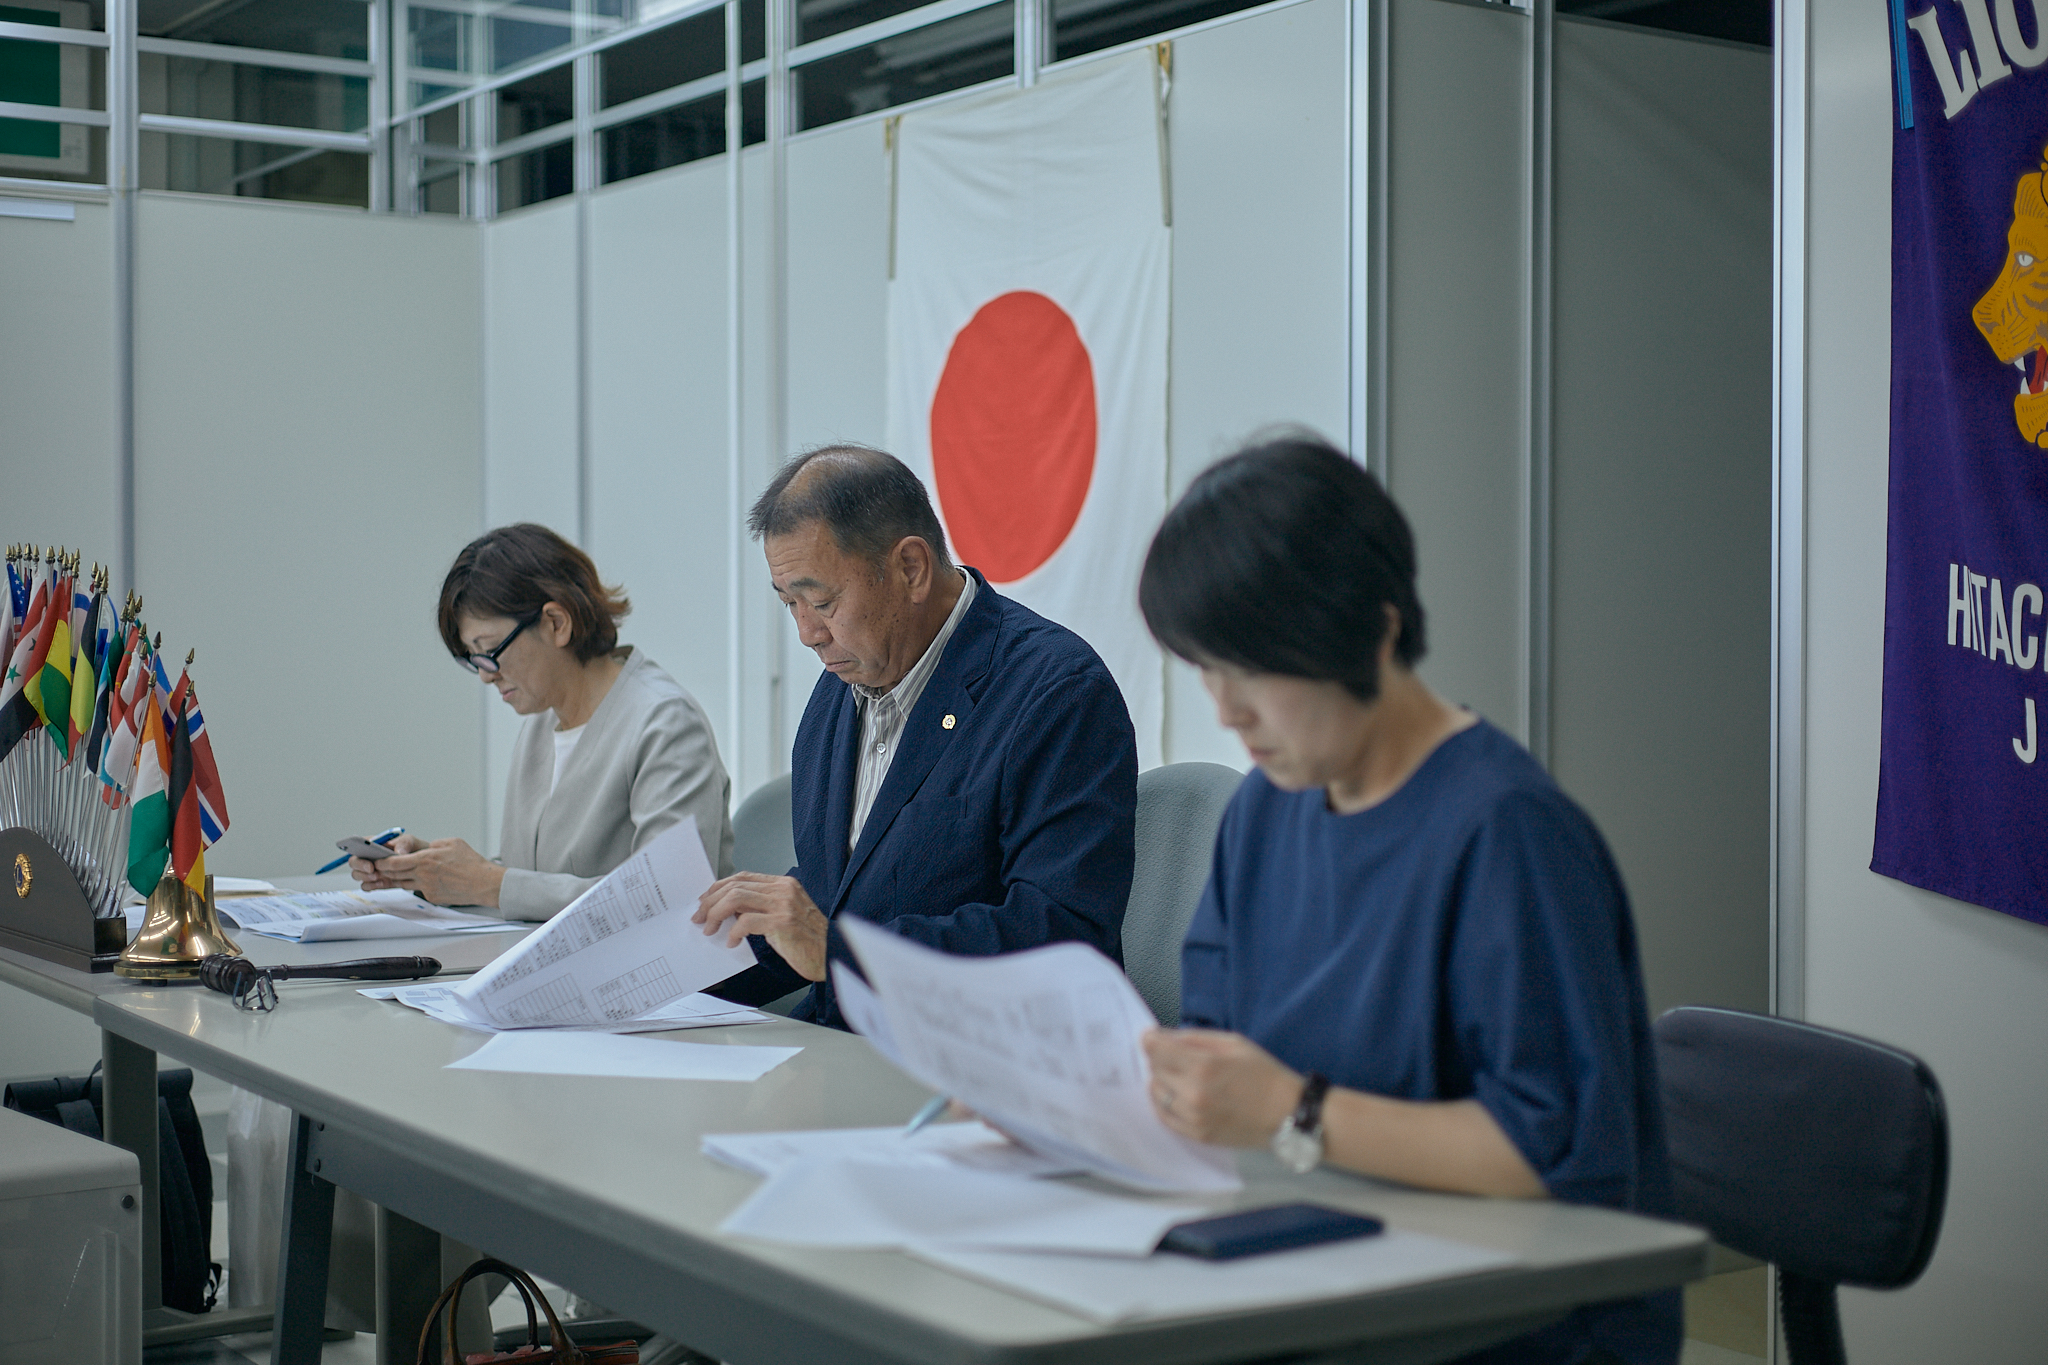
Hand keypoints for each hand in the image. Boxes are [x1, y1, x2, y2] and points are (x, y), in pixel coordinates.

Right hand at [348, 834, 425, 889]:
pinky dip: (371, 886)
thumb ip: (404, 843)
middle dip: (360, 867)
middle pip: (354, 862)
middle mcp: (368, 857)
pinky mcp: (375, 881)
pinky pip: (366, 886)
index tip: (370, 859)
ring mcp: (370, 870)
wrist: (421, 865)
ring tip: (378, 877)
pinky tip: (382, 883)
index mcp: (373, 843)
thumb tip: (399, 852)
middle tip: (372, 870)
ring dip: (365, 877)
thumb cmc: (412, 849)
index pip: (357, 845)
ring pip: (357, 875)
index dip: (358, 852)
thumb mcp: (410, 842)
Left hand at [358, 837, 506, 907]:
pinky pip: (418, 890)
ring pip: (402, 883)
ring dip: (394, 879)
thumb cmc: (472, 863)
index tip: (376, 860)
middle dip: (383, 870)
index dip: (381, 862)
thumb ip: (433, 844)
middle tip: (376, 867)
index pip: (394, 862)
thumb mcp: (452, 843)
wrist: (485, 884)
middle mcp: (423, 874)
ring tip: (387, 876)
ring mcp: (427, 888)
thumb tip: (424, 847)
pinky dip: (415, 885)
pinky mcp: (432, 897)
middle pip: (394, 874)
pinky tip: (416, 881)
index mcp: (426, 859)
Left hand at [693, 873, 829, 980]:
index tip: (704, 902)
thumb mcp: (783, 915)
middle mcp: (783, 890)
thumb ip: (760, 907)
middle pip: (735, 886)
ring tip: (710, 929)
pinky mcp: (783, 923)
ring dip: (716, 914)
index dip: (718, 888)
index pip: (742, 877)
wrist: (832, 954)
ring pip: (736, 899)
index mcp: (783, 884)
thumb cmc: (807, 939)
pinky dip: (733, 932)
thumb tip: (728, 910)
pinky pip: (746, 922)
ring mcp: (784, 905)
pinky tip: (732, 942)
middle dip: (710, 902)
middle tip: (700, 918)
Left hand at [1143, 1028, 1303, 1147]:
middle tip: (1174, 1055)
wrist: (1286, 1113)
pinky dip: (1164, 1102)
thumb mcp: (1233, 1043)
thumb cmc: (1264, 1074)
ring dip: (1162, 1080)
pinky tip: (1177, 1094)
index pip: (1157, 1050)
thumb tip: (1162, 1036)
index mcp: (1204, 1067)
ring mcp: (1194, 1117)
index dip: (1151, 1040)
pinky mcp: (1197, 1135)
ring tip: (1180, 1076)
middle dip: (1160, 1059)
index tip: (1152, 1037)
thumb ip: (1194, 1038)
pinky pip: (1165, 1116)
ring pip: (1157, 1093)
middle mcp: (1194, 1094)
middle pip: (1155, 1070)